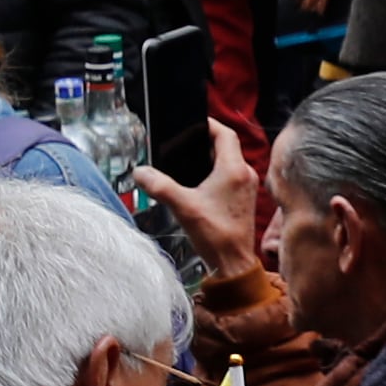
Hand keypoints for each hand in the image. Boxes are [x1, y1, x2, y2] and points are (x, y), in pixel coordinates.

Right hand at [132, 119, 262, 277]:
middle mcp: (244, 175)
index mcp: (234, 170)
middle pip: (225, 146)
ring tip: (185, 162)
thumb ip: (158, 185)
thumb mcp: (182, 207)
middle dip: (202, 142)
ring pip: (227, 161)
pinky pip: (228, 175)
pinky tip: (196, 184)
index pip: (224, 133)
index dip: (207, 124)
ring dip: (208, 158)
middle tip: (181, 143)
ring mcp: (245, 188)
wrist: (234, 264)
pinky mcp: (242, 199)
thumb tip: (140, 172)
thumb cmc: (216, 236)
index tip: (191, 121)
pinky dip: (213, 173)